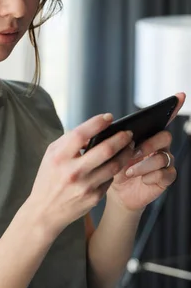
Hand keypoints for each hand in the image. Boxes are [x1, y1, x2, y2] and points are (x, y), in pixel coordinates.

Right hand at [28, 112, 135, 236]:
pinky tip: (117, 164)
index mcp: (59, 157)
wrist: (44, 211)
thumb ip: (68, 141)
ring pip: (114, 165)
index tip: (109, 117)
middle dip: (121, 138)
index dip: (97, 123)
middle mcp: (73, 172)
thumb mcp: (51, 156)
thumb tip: (92, 130)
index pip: (81, 134)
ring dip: (126, 153)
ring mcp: (85, 186)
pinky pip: (110, 179)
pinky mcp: (94, 197)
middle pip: (105, 149)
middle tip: (128, 133)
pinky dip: (114, 170)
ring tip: (130, 146)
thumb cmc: (48, 179)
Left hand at [107, 92, 185, 212]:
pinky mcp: (166, 178)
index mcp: (147, 135)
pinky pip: (166, 173)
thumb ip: (112, 139)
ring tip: (129, 171)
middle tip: (133, 151)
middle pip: (165, 136)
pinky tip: (141, 179)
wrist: (116, 192)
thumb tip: (108, 130)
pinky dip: (151, 176)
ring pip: (164, 157)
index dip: (172, 108)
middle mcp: (159, 146)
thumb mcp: (110, 152)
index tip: (180, 95)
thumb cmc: (113, 168)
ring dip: (145, 164)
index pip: (162, 119)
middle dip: (149, 144)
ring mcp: (164, 162)